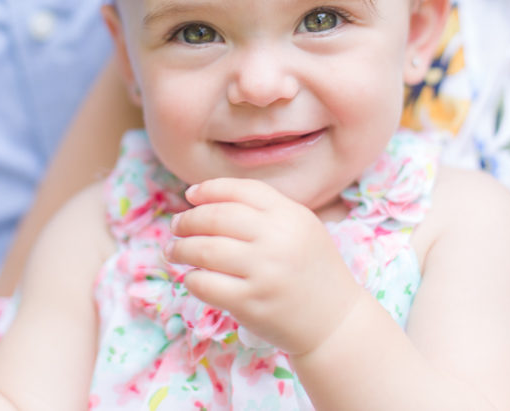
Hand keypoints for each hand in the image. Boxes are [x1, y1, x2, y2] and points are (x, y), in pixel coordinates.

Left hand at [166, 178, 363, 355]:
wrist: (335, 320)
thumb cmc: (310, 270)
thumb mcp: (301, 227)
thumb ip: (264, 209)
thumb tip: (202, 198)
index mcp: (291, 214)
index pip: (240, 190)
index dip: (209, 189)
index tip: (190, 196)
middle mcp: (278, 239)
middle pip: (216, 216)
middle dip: (188, 219)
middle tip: (176, 226)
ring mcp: (264, 271)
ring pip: (204, 249)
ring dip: (180, 248)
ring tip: (174, 250)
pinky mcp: (250, 302)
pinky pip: (205, 284)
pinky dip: (192, 278)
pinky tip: (192, 277)